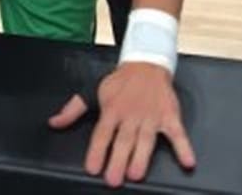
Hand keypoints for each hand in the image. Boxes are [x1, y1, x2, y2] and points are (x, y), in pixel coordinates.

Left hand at [49, 62, 194, 186]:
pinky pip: (178, 132)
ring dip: (141, 156)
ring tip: (135, 174)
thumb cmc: (119, 82)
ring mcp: (151, 116)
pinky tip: (187, 161)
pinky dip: (183, 146)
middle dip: (117, 159)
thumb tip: (54, 123)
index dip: (97, 151)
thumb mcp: (93, 90)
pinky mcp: (169, 116)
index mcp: (111, 109)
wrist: (146, 63)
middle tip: (113, 179)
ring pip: (146, 139)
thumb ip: (74, 109)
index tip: (92, 168)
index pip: (102, 133)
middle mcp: (131, 114)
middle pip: (123, 140)